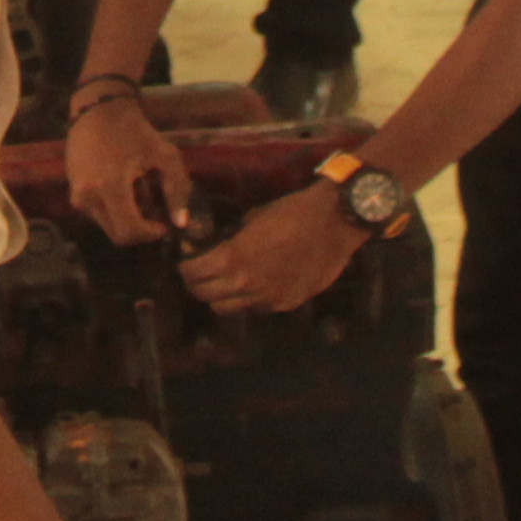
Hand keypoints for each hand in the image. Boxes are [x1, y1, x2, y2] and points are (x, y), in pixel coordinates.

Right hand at [66, 90, 185, 241]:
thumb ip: (177, 190)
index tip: (163, 223)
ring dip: (125, 217)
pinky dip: (112, 208)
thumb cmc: (136, 131)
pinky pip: (96, 211)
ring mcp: (76, 193)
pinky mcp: (72, 188)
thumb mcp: (165, 155)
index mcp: (110, 188)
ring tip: (137, 191)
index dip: (150, 234)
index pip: (129, 232)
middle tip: (153, 209)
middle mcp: (88, 196)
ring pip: (106, 224)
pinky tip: (122, 185)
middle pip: (117, 233)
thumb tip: (181, 223)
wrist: (99, 108)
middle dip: (139, 228)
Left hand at [182, 181, 374, 316]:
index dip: (185, 268)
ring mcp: (268, 298)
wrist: (335, 223)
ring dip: (221, 296)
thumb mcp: (253, 219)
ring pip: (228, 309)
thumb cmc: (293, 212)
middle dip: (197, 285)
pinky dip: (249, 299)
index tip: (186, 261)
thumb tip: (215, 248)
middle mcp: (247, 284)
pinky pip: (256, 308)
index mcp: (233, 258)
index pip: (193, 275)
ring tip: (225, 281)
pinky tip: (256, 283)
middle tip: (199, 274)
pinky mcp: (286, 304)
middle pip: (205, 297)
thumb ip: (231, 240)